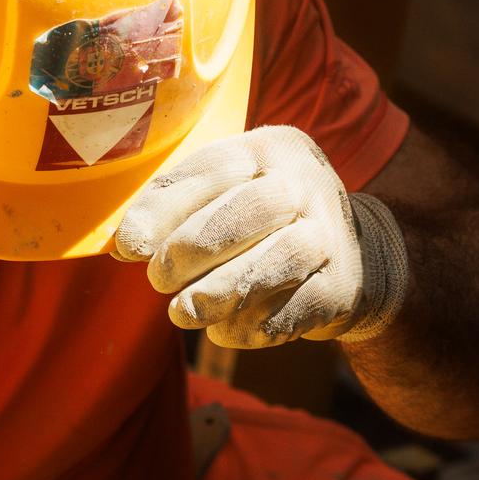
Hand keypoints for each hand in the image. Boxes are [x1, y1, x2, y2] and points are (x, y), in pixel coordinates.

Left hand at [112, 125, 407, 348]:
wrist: (354, 256)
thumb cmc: (262, 221)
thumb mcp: (225, 196)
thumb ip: (176, 211)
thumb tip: (124, 244)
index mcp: (268, 149)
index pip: (213, 169)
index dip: (165, 207)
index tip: (128, 245)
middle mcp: (305, 183)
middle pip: (251, 209)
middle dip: (193, 247)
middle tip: (157, 279)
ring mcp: (330, 234)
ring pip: (279, 259)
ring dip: (223, 290)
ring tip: (183, 312)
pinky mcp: (342, 285)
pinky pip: (297, 307)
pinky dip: (255, 324)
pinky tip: (224, 330)